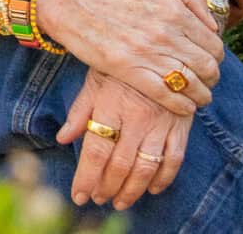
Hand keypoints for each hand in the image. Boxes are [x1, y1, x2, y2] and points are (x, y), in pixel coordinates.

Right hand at [37, 0, 223, 113]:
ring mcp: (148, 53)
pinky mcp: (130, 70)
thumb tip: (212, 25)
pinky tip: (184, 106)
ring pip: (191, 85)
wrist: (73, 2)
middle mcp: (166, 33)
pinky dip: (182, 106)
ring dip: (201, 96)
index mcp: (174, 10)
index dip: (217, 58)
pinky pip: (167, 96)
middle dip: (212, 78)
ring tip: (198, 97)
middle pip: (207, 67)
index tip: (210, 62)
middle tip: (206, 82)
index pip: (214, 45)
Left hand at [57, 67, 192, 209]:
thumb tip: (62, 138)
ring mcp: (160, 121)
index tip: (79, 195)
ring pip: (146, 167)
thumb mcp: (95, 77)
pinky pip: (174, 158)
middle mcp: (136, 116)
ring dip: (132, 190)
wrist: (162, 42)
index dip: (86, 177)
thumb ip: (80, 109)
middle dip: (107, 187)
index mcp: (111, 103)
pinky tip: (152, 188)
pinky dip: (164, 178)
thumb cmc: (122, 61)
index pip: (96, 150)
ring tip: (120, 201)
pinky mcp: (180, 123)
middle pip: (120, 164)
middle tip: (98, 198)